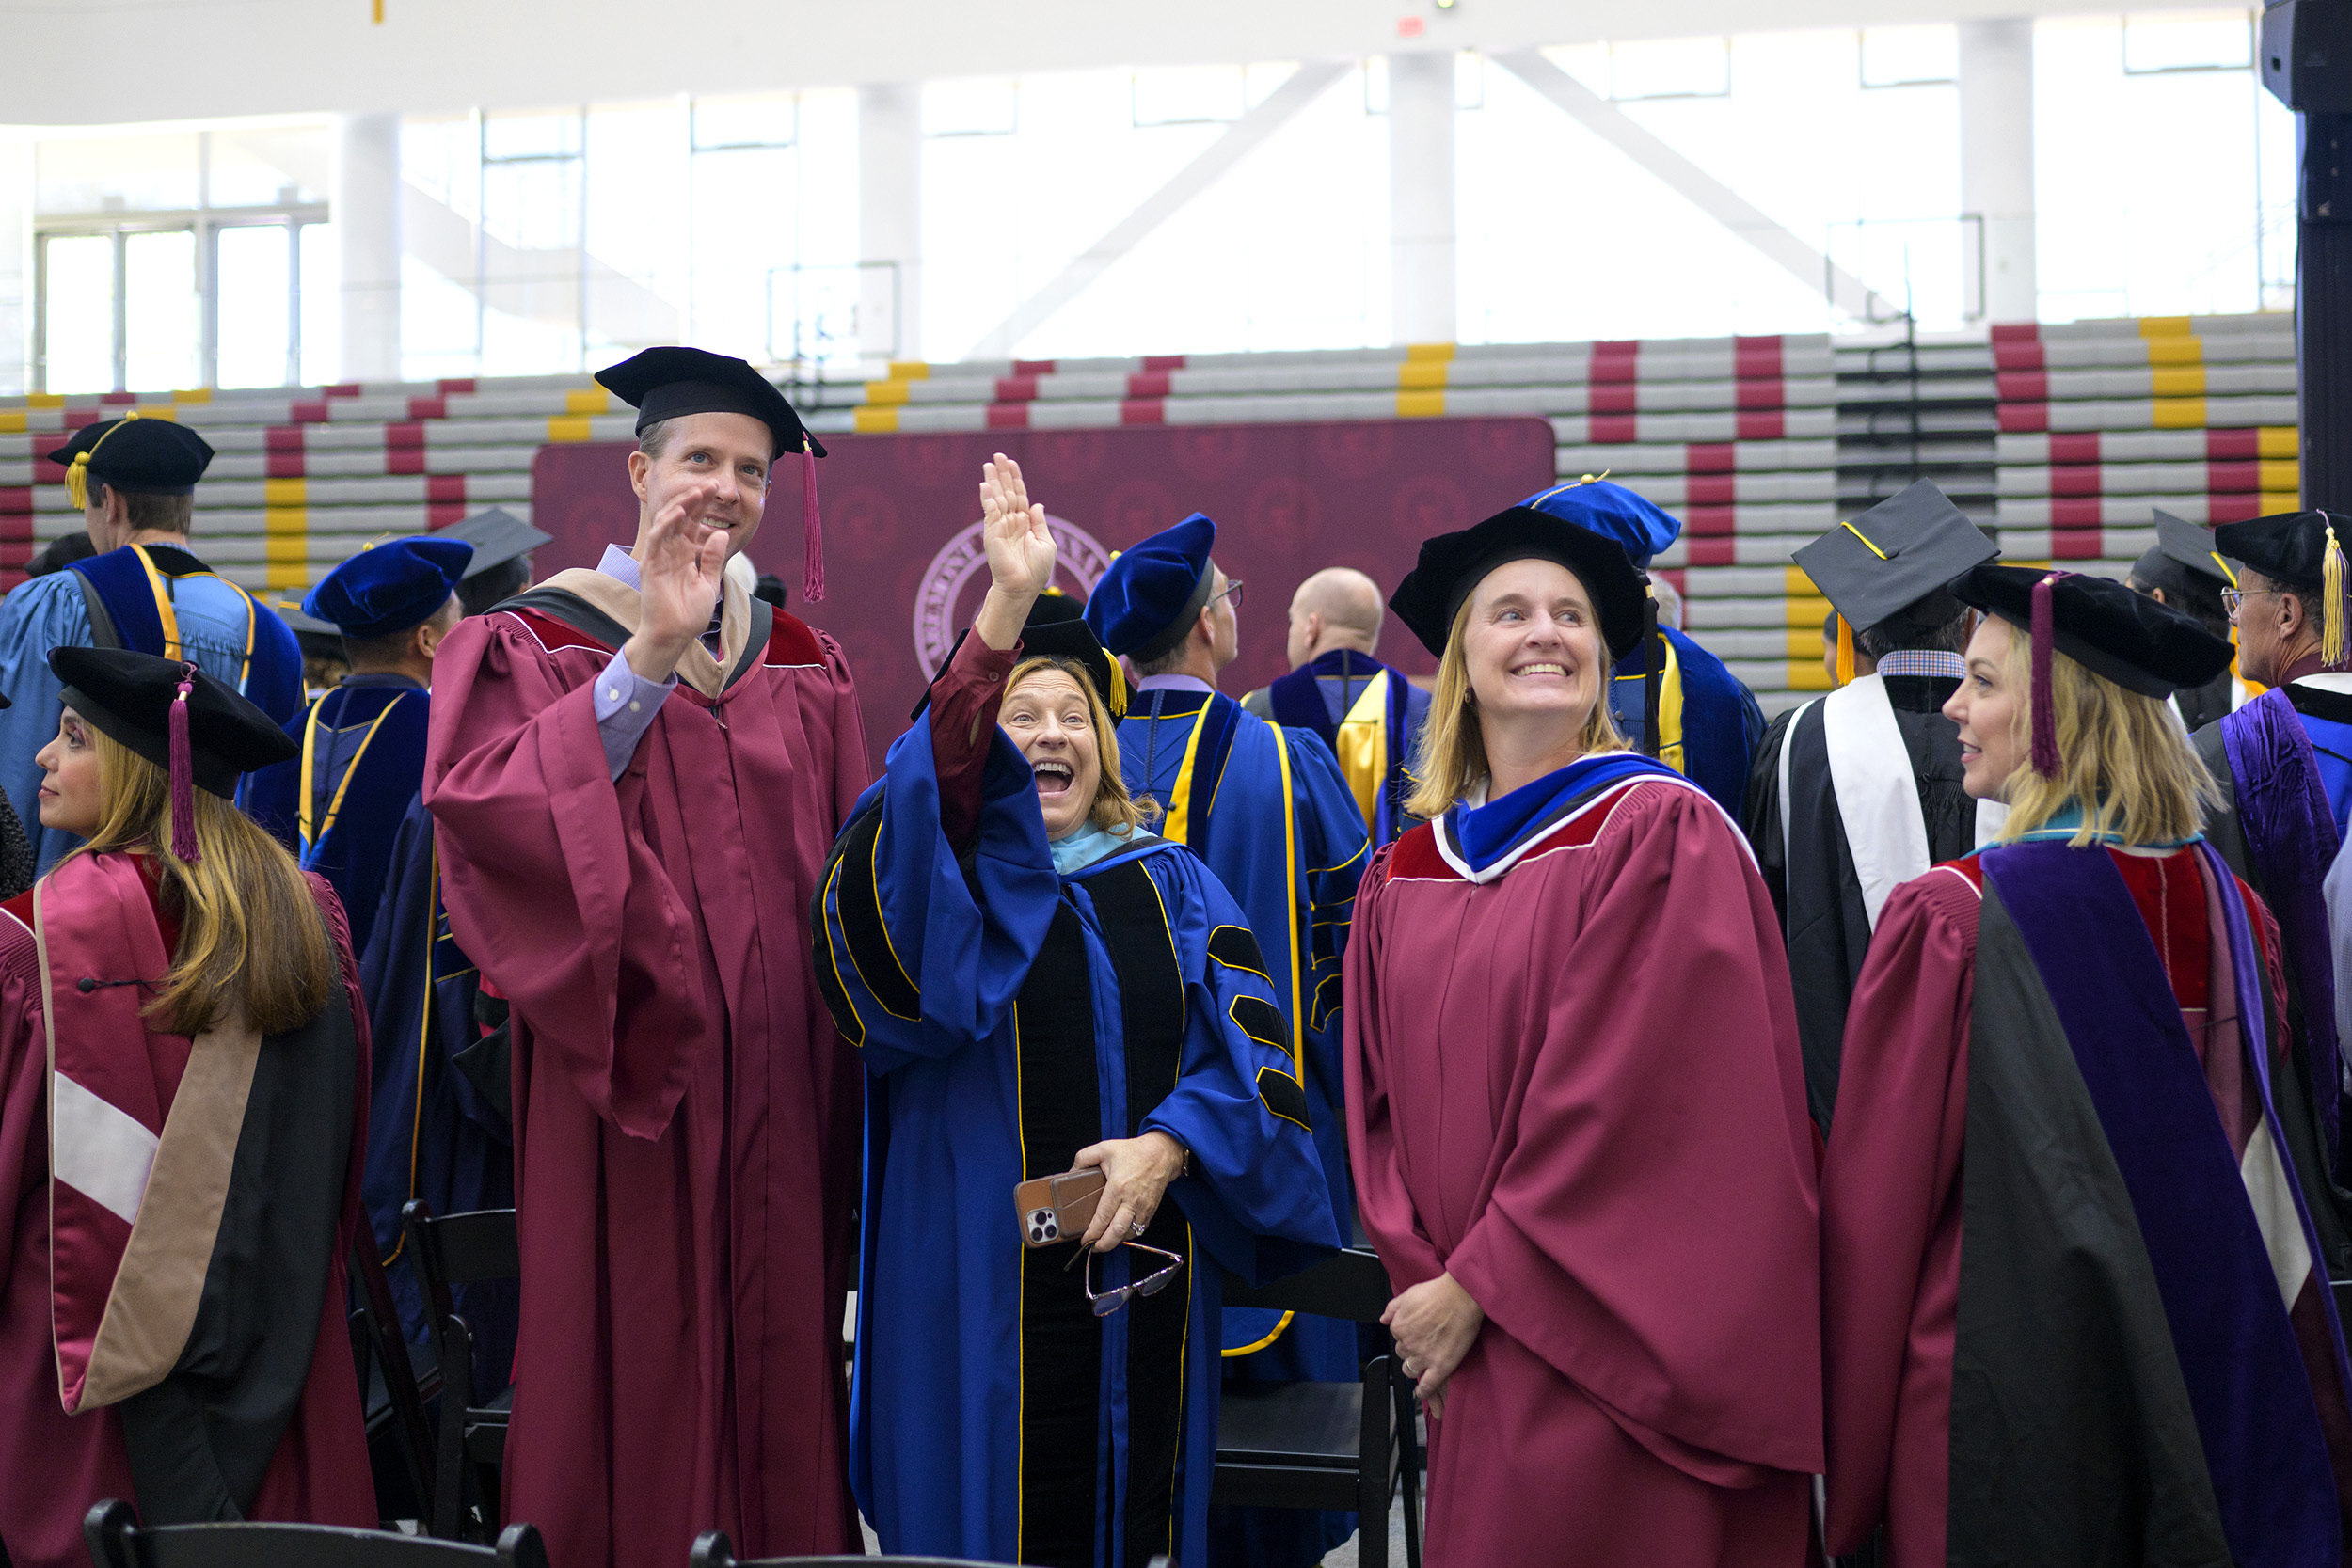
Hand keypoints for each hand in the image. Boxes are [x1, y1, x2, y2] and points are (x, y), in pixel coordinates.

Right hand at [624, 480, 727, 680]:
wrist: (673, 635)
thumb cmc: (688, 613)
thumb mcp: (709, 582)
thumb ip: (713, 558)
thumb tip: (722, 534)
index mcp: (684, 553)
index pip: (693, 523)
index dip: (702, 505)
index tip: (716, 490)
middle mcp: (670, 551)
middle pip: (681, 517)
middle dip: (694, 499)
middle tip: (709, 483)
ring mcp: (659, 556)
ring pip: (667, 522)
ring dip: (682, 505)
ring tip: (697, 492)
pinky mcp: (650, 564)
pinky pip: (657, 538)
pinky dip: (666, 523)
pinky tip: (679, 511)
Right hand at [973, 454, 1053, 651]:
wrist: (1023, 587)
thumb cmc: (1036, 571)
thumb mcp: (1046, 543)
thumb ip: (1039, 522)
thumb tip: (1037, 503)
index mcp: (1025, 523)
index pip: (1020, 495)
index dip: (1016, 479)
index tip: (1012, 463)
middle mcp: (1011, 522)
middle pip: (1007, 492)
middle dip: (1003, 474)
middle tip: (998, 456)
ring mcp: (1000, 526)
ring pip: (997, 498)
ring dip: (993, 481)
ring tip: (990, 464)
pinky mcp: (992, 533)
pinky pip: (990, 512)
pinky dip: (988, 499)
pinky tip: (986, 486)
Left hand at [1072, 1131, 1185, 1252]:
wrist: (1161, 1154)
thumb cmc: (1134, 1152)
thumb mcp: (1104, 1148)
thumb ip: (1084, 1158)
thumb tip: (1071, 1172)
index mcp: (1117, 1187)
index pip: (1102, 1218)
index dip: (1092, 1232)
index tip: (1085, 1239)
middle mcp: (1131, 1201)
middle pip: (1117, 1232)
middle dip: (1103, 1244)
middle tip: (1094, 1247)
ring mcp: (1143, 1207)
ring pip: (1129, 1234)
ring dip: (1116, 1241)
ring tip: (1105, 1241)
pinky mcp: (1150, 1210)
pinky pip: (1139, 1230)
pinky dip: (1128, 1235)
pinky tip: (1119, 1233)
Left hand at [1382, 1272, 1482, 1412]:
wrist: (1462, 1297)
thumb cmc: (1439, 1293)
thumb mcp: (1409, 1294)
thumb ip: (1393, 1308)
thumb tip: (1383, 1319)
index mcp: (1399, 1327)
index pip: (1397, 1338)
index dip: (1406, 1336)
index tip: (1415, 1334)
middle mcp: (1408, 1343)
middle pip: (1403, 1354)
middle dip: (1410, 1350)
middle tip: (1423, 1344)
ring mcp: (1424, 1357)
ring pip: (1410, 1370)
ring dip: (1414, 1368)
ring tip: (1422, 1365)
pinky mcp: (1440, 1366)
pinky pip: (1427, 1385)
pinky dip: (1423, 1391)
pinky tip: (1422, 1391)